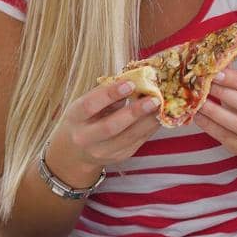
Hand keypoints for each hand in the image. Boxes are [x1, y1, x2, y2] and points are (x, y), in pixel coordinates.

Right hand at [44, 79, 161, 184]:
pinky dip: (151, 127)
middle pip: (111, 127)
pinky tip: (159, 116)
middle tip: (154, 99)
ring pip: (129, 137)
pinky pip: (138, 141)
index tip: (130, 83)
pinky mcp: (119, 157)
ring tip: (162, 106)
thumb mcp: (87, 103)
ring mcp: (102, 151)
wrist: (76, 152)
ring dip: (148, 120)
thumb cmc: (85, 119)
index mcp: (75, 118)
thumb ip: (106, 92)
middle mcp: (85, 138)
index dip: (110, 94)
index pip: (90, 105)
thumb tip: (134, 79)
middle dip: (134, 112)